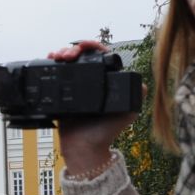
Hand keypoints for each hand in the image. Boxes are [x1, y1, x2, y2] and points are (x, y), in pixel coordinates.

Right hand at [49, 38, 134, 176]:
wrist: (84, 148)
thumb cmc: (105, 132)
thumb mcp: (128, 113)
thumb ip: (136, 97)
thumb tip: (143, 83)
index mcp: (106, 81)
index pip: (100, 56)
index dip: (93, 47)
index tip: (85, 47)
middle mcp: (91, 82)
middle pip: (81, 56)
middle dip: (74, 49)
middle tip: (69, 54)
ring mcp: (74, 87)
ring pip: (68, 62)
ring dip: (62, 53)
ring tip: (59, 56)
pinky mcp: (61, 93)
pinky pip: (56, 74)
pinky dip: (51, 63)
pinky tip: (50, 59)